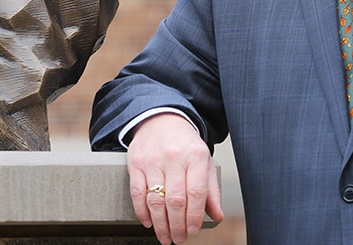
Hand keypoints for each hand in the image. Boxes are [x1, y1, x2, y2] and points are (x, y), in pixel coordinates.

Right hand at [126, 113, 223, 243]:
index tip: (193, 230)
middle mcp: (174, 158)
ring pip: (155, 199)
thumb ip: (211, 189)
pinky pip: (137, 193)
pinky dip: (142, 212)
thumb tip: (217, 216)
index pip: (196, 192)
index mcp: (195, 157)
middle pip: (175, 200)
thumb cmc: (184, 144)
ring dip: (160, 224)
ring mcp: (153, 160)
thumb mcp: (204, 161)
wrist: (160, 119)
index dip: (194, 215)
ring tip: (165, 236)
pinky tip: (148, 222)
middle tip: (178, 239)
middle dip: (177, 225)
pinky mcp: (136, 163)